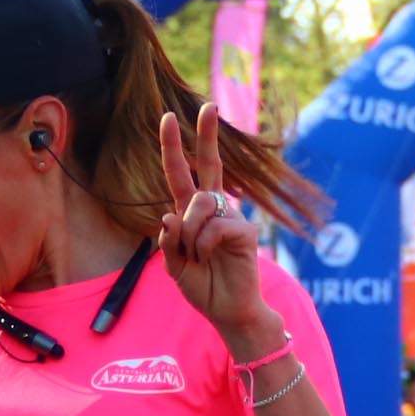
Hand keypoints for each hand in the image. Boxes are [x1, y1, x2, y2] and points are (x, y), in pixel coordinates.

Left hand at [153, 106, 272, 339]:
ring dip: (191, 234)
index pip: (182, 174)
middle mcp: (213, 209)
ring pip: (200, 204)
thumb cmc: (203, 287)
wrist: (228, 311)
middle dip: (206, 134)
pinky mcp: (245, 232)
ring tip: (199, 257)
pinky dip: (205, 245)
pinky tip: (212, 258)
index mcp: (192, 214)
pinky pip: (214, 228)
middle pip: (210, 164)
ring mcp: (231, 218)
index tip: (169, 118)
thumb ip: (169, 241)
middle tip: (208, 104)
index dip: (174, 147)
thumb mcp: (174, 265)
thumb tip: (170, 214)